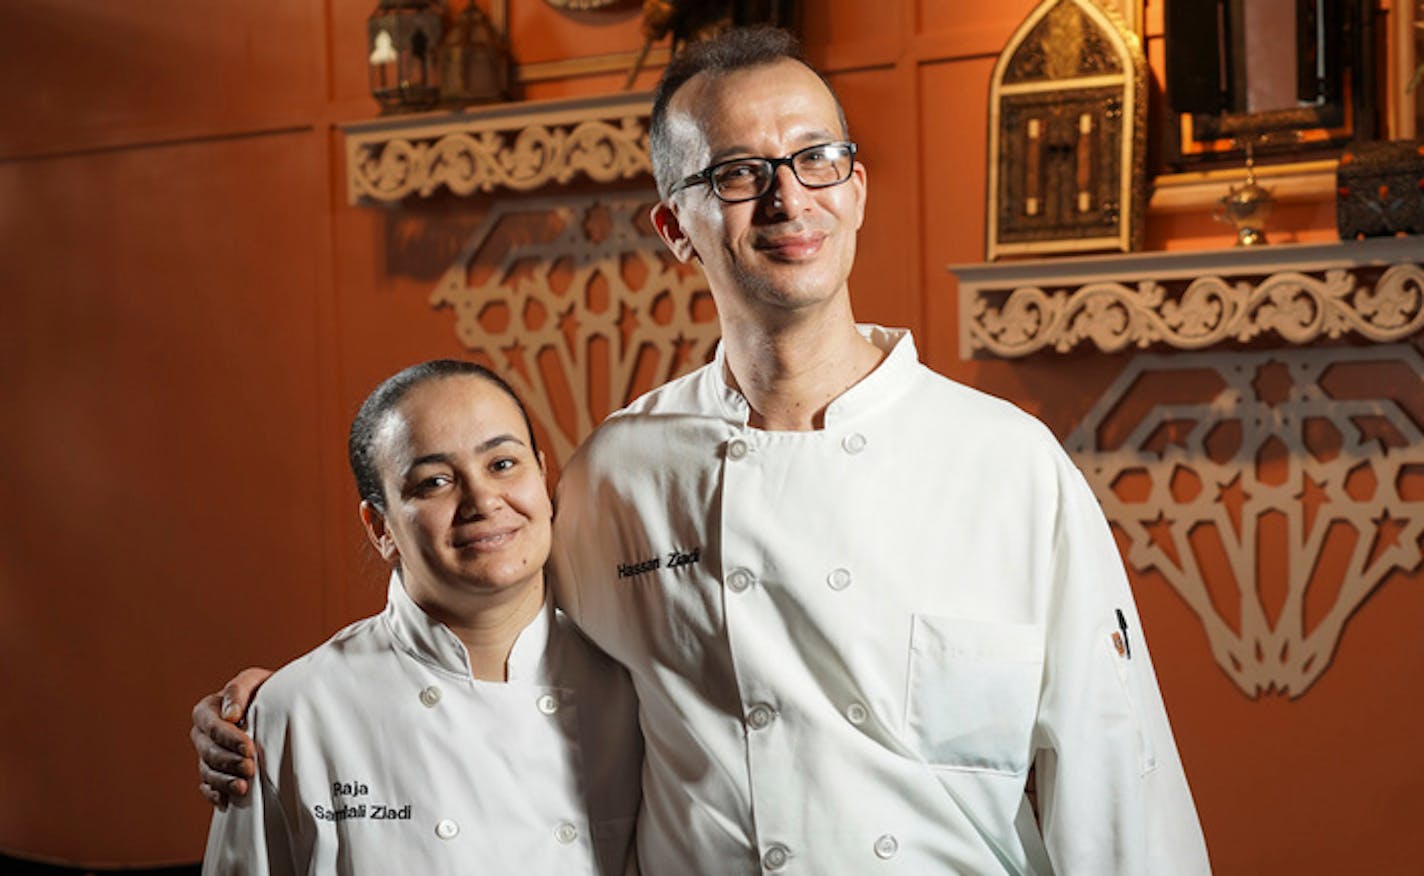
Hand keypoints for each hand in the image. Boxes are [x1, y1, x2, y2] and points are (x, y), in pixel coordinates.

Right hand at [191, 667, 272, 808]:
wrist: (278, 707)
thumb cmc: (266, 691)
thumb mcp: (256, 681)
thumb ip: (239, 690)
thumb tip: (230, 715)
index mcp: (207, 709)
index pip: (212, 726)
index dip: (229, 739)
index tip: (249, 748)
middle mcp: (203, 734)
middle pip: (208, 752)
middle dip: (229, 761)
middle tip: (250, 768)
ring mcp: (207, 755)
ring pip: (207, 771)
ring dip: (224, 781)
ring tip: (243, 787)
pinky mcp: (215, 771)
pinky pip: (207, 787)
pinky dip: (215, 794)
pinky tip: (227, 801)